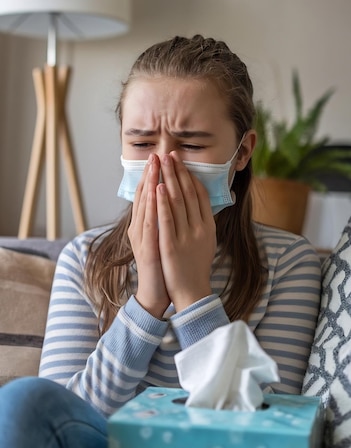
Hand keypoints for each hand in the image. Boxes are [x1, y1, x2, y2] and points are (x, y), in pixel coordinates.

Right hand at [128, 154, 170, 317]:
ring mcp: (141, 237)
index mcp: (143, 225)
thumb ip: (164, 222)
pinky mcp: (148, 246)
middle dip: (151, 173)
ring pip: (146, 204)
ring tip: (156, 164)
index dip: (152, 176)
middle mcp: (139, 228)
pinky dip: (153, 204)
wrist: (155, 293)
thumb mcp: (162, 239)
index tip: (159, 159)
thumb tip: (172, 205)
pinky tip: (157, 190)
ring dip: (151, 182)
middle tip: (157, 153)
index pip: (147, 196)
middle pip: (144, 196)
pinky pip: (150, 221)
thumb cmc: (161, 267)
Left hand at [156, 151, 216, 311]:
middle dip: (179, 172)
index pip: (200, 195)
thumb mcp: (206, 243)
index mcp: (208, 226)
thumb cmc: (196, 268)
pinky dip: (163, 202)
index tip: (182, 162)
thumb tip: (201, 205)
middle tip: (171, 153)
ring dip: (170, 179)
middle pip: (189, 194)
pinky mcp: (172, 246)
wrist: (192, 293)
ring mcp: (186, 236)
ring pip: (178, 202)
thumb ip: (203, 223)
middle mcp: (200, 228)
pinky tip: (159, 187)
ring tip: (163, 162)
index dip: (191, 176)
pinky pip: (167, 219)